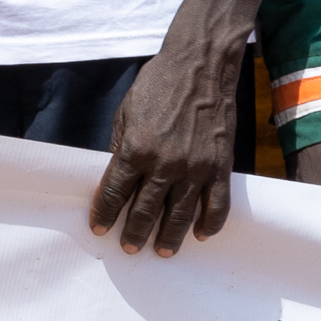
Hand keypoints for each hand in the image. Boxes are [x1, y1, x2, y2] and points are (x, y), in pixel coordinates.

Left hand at [94, 40, 244, 251]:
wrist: (200, 68)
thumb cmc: (157, 86)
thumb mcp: (126, 114)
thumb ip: (121, 147)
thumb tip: (117, 177)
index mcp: (135, 150)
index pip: (114, 193)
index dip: (105, 214)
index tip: (99, 229)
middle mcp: (165, 164)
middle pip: (146, 210)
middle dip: (135, 232)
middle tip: (129, 249)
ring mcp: (196, 168)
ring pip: (181, 214)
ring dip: (170, 236)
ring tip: (162, 252)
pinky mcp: (221, 166)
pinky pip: (217, 204)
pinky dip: (210, 223)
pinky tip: (201, 235)